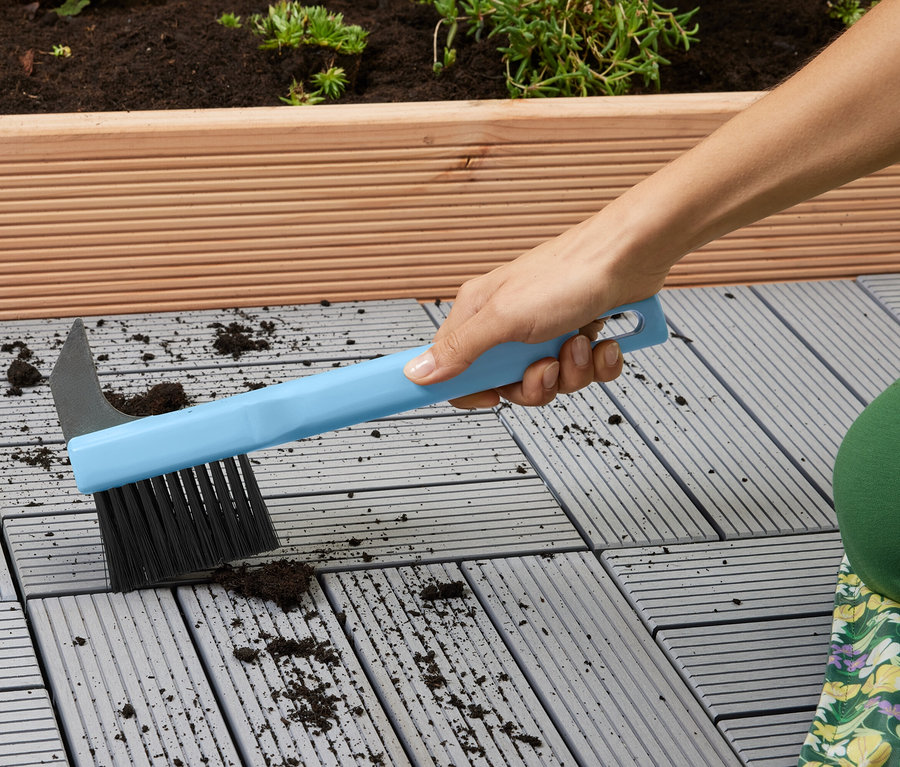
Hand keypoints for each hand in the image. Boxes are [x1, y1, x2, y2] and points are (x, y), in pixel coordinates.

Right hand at [402, 214, 669, 407]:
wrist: (630, 256)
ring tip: (577, 342)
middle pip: (508, 384)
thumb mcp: (504, 318)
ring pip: (550, 382)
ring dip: (571, 371)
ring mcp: (546, 331)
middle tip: (546, 365)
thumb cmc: (569, 272)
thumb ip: (460, 350)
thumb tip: (418, 372)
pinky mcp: (579, 335)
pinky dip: (598, 363)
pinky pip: (584, 373)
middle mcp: (510, 323)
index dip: (469, 390)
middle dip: (535, 384)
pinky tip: (601, 341)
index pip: (454, 366)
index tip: (489, 399)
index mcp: (480, 314)